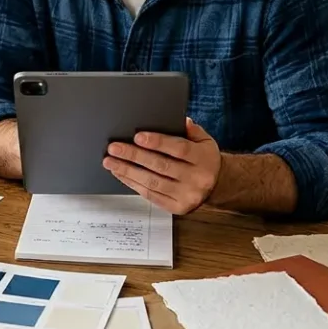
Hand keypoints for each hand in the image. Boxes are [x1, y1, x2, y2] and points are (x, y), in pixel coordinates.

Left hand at [103, 118, 221, 214]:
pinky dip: (132, 183)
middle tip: (114, 148)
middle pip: (161, 166)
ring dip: (128, 171)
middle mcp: (197, 179)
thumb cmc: (204, 159)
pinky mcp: (177, 207)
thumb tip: (181, 120)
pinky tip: (121, 174)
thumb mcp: (204, 141)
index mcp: (204, 159)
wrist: (217, 186)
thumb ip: (192, 130)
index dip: (158, 142)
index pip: (179, 149)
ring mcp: (187, 195)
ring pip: (152, 182)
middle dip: (134, 156)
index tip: (137, 137)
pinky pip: (150, 195)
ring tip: (111, 162)